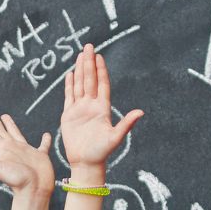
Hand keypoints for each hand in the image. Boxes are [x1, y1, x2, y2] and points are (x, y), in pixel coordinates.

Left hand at [0, 111, 52, 195]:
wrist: (34, 191)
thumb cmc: (17, 181)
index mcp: (3, 150)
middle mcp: (13, 149)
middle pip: (1, 132)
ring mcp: (27, 152)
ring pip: (17, 134)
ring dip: (11, 126)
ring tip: (6, 116)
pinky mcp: (40, 156)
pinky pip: (43, 146)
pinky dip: (44, 140)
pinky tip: (45, 135)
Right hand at [59, 44, 143, 167]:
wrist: (86, 163)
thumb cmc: (102, 152)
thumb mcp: (116, 137)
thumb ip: (126, 123)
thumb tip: (141, 112)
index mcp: (103, 108)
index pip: (101, 84)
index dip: (100, 70)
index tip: (99, 56)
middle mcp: (91, 106)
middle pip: (90, 80)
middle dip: (89, 63)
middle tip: (88, 46)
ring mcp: (80, 109)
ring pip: (80, 85)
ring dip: (79, 70)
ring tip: (80, 56)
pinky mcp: (69, 115)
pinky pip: (69, 96)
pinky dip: (69, 85)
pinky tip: (70, 74)